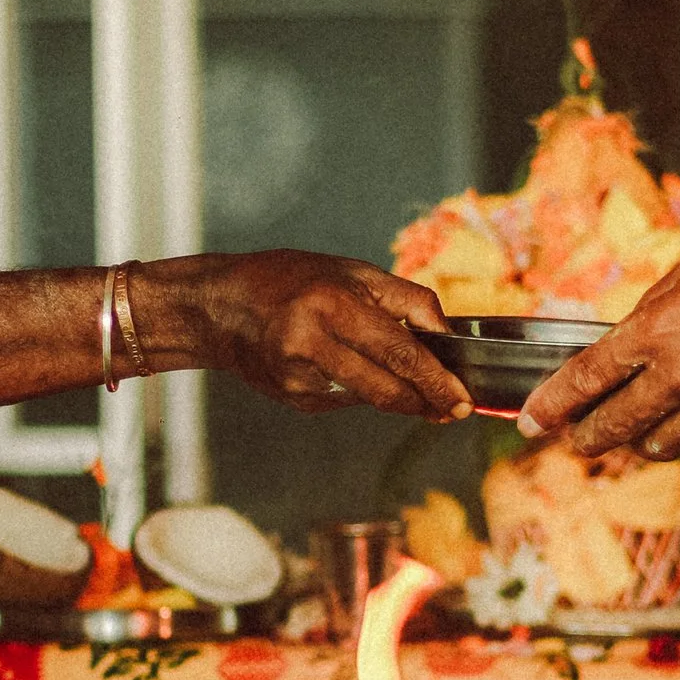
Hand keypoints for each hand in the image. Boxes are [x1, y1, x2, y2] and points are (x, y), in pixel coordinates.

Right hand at [137, 254, 469, 420]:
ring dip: (397, 395)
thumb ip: (406, 299)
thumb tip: (446, 334)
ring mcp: (297, 377)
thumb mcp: (351, 271)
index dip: (434, 380)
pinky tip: (347, 368)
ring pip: (368, 397)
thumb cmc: (290, 279)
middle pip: (385, 386)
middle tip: (454, 408)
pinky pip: (344, 399)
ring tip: (415, 388)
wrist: (219, 308)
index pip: (397, 351)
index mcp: (330, 304)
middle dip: (426, 401)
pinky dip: (359, 388)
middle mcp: (311, 343)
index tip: (461, 399)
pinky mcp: (291, 397)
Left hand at [515, 222, 679, 460]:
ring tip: (638, 435)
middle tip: (575, 440)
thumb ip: (668, 300)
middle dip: (590, 436)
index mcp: (657, 333)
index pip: (586, 380)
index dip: (554, 404)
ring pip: (666, 442)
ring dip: (648, 439)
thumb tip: (650, 324)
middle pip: (616, 428)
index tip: (533, 421)